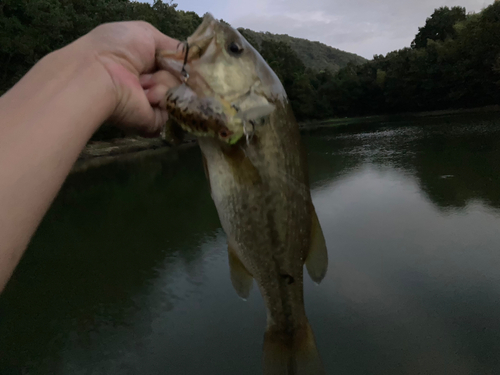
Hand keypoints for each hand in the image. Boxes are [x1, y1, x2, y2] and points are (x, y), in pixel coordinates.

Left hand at [80, 21, 181, 136]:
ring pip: (178, 93)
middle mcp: (149, 85)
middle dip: (171, 72)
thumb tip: (190, 60)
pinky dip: (162, 99)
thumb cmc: (119, 49)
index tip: (180, 60)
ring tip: (141, 83)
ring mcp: (152, 105)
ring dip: (163, 83)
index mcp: (145, 64)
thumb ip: (172, 47)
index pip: (175, 66)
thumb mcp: (147, 34)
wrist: (101, 76)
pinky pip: (173, 110)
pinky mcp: (153, 122)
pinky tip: (145, 96)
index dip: (180, 63)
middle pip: (180, 79)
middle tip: (149, 69)